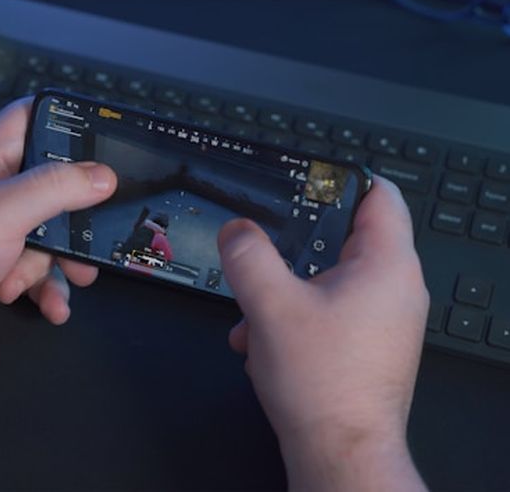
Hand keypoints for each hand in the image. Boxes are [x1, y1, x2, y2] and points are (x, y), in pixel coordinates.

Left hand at [0, 98, 116, 350]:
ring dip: (63, 261)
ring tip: (66, 280)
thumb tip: (101, 174)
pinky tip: (49, 305)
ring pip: (53, 232)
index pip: (37, 117)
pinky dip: (47, 287)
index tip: (107, 144)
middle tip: (94, 234)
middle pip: (57, 183)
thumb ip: (55, 188)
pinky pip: (39, 268)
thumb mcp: (1, 212)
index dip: (72, 124)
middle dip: (78, 216)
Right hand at [218, 177, 428, 490]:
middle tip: (265, 246)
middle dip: (295, 246)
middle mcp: (395, 289)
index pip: (379, 194)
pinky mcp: (367, 344)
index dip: (341, 179)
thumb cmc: (322, 384)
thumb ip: (248, 256)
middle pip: (345, 237)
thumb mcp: (270, 306)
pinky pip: (329, 311)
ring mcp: (384, 319)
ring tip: (255, 310)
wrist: (339, 452)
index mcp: (387, 265)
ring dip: (286, 288)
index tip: (305, 181)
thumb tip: (236, 230)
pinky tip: (262, 340)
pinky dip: (295, 316)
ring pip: (329, 278)